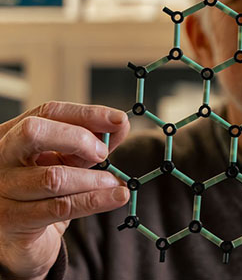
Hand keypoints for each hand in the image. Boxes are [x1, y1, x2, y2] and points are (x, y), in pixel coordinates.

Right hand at [0, 102, 129, 279]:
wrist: (24, 239)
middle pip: (34, 132)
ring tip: (114, 183)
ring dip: (92, 179)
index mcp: (12, 134)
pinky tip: (116, 197)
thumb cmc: (46, 191)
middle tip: (103, 153)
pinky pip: (60, 207)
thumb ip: (93, 142)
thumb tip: (119, 124)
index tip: (119, 120)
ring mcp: (2, 189)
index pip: (48, 112)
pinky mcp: (13, 219)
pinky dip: (94, 200)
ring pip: (53, 177)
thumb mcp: (70, 161)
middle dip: (78, 139)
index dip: (86, 114)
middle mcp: (0, 157)